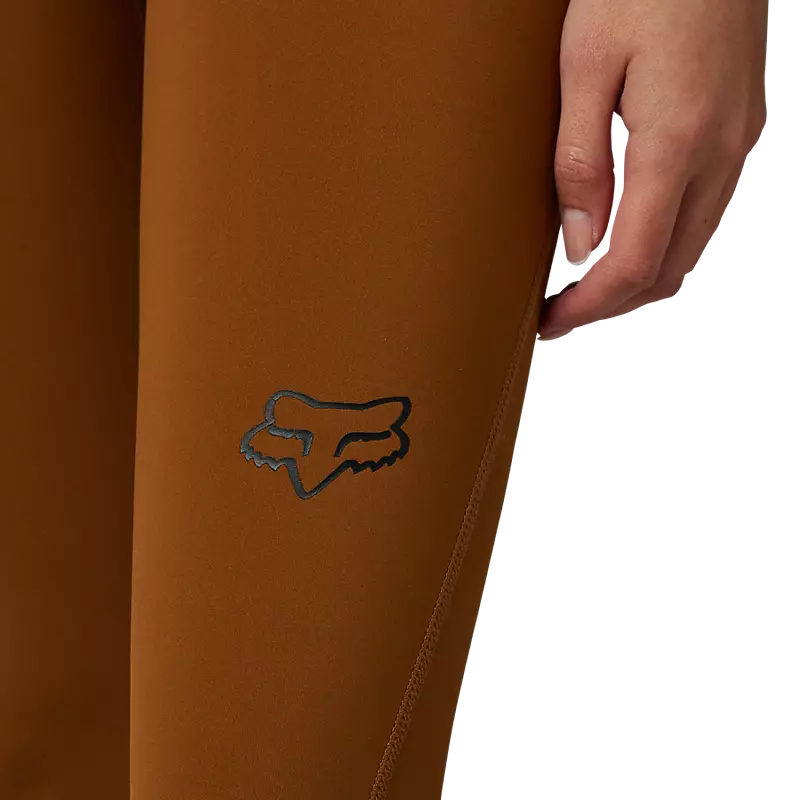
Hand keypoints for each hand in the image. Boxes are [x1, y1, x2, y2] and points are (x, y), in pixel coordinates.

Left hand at [538, 0, 768, 341]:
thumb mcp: (583, 66)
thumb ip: (581, 163)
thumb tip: (581, 247)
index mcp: (678, 143)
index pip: (634, 263)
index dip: (590, 308)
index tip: (550, 324)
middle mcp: (721, 154)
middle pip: (669, 270)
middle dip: (611, 306)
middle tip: (560, 313)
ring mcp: (738, 144)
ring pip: (691, 248)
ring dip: (637, 280)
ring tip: (585, 287)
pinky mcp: (739, 130)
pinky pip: (704, 215)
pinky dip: (663, 246)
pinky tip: (625, 239)